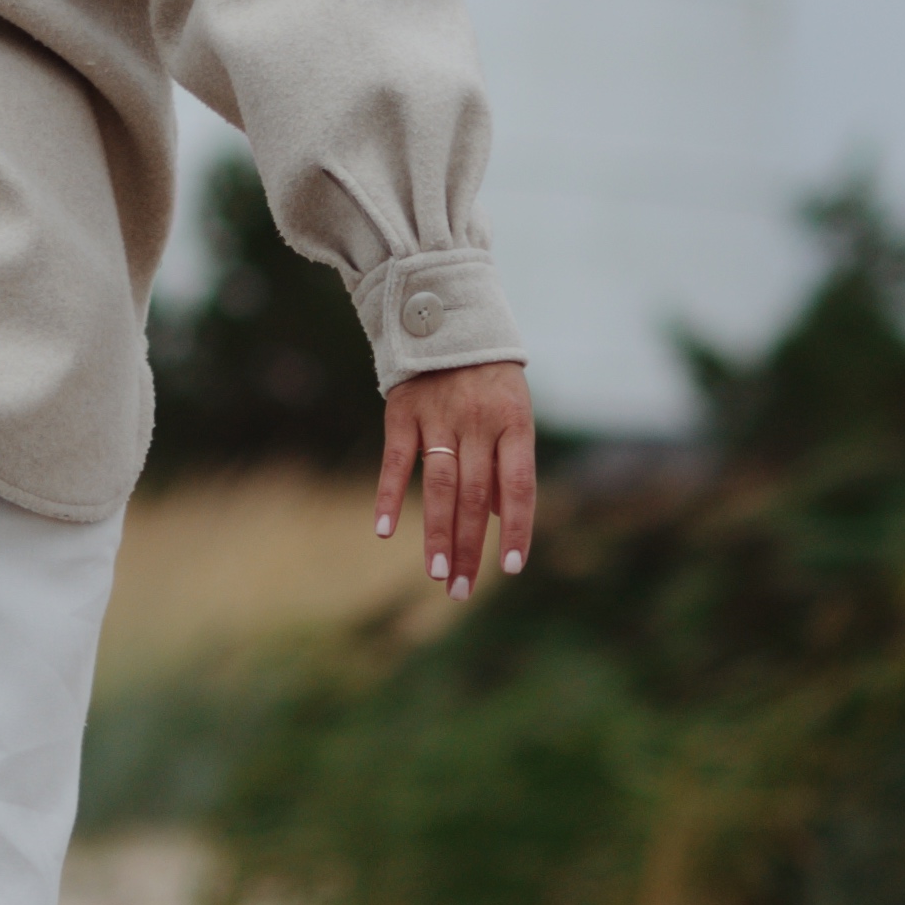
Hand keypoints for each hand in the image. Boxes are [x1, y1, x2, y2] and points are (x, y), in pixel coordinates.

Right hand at [377, 358, 536, 600]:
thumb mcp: (513, 410)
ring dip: (437, 533)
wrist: (446, 314)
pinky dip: (389, 496)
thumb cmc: (488, 376)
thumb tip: (497, 522)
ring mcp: (439, 416)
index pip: (520, 486)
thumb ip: (506, 463)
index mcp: (515, 422)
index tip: (511, 569)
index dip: (516, 528)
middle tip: (460, 590)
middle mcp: (478, 421)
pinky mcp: (402, 411)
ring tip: (436, 573)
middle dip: (469, 548)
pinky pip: (396, 461)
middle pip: (475, 496)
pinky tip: (385, 531)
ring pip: (439, 486)